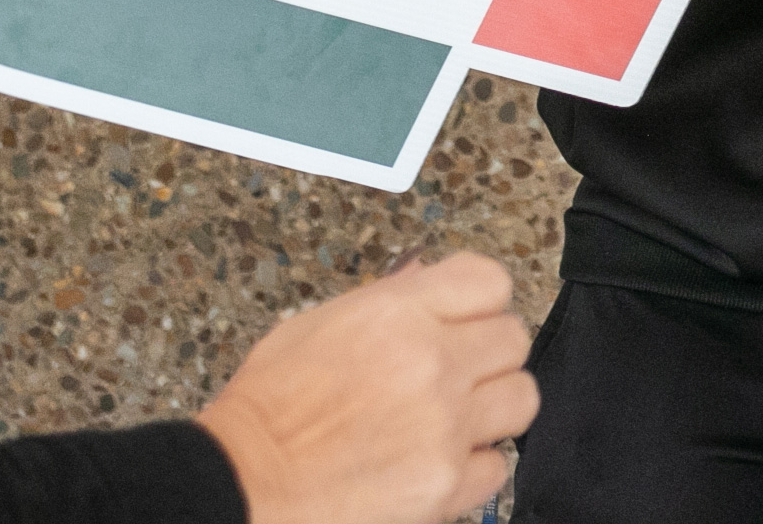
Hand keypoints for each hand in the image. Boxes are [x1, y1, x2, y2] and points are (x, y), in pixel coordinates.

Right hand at [195, 252, 535, 523]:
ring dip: (494, 405)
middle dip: (488, 352)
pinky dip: (474, 466)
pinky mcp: (446, 485)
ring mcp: (444, 427)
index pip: (489, 281)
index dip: (479, 300)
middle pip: (514, 338)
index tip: (466, 316)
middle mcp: (432, 364)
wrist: (240, 485)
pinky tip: (438, 461)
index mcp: (397, 315)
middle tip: (458, 370)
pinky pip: (499, 465)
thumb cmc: (266, 411)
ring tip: (457, 416)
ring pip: (522, 397)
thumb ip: (386, 300)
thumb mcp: (315, 325)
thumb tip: (426, 276)